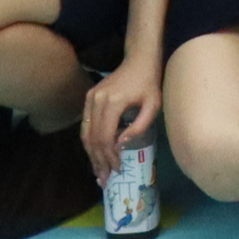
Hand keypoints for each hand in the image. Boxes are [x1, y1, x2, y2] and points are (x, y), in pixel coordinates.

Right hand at [81, 50, 160, 178]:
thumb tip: (121, 145)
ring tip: (99, 172)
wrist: (139, 59)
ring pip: (85, 133)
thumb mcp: (153, 105)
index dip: (109, 157)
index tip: (117, 170)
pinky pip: (86, 124)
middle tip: (104, 179)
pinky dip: (89, 141)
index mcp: (112, 103)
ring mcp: (90, 99)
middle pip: (92, 138)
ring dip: (91, 154)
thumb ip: (140, 126)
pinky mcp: (89, 98)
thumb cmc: (150, 82)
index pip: (105, 137)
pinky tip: (95, 154)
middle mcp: (96, 101)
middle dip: (98, 161)